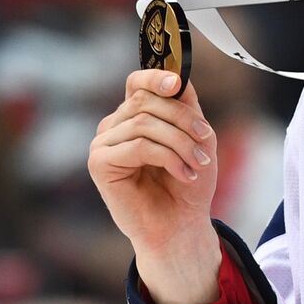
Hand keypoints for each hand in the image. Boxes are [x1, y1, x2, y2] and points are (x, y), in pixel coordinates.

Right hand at [88, 69, 221, 303]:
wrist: (180, 226)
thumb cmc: (187, 184)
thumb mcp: (196, 137)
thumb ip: (186, 106)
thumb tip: (177, 76)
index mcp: (134, 115)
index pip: (137, 82)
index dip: (156, 77)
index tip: (177, 84)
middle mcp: (115, 125)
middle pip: (147, 102)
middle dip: (183, 120)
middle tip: (205, 141)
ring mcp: (103, 143)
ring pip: (146, 123)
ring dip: (180, 142)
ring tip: (198, 164)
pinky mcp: (99, 163)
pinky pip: (139, 145)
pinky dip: (169, 157)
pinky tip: (184, 173)